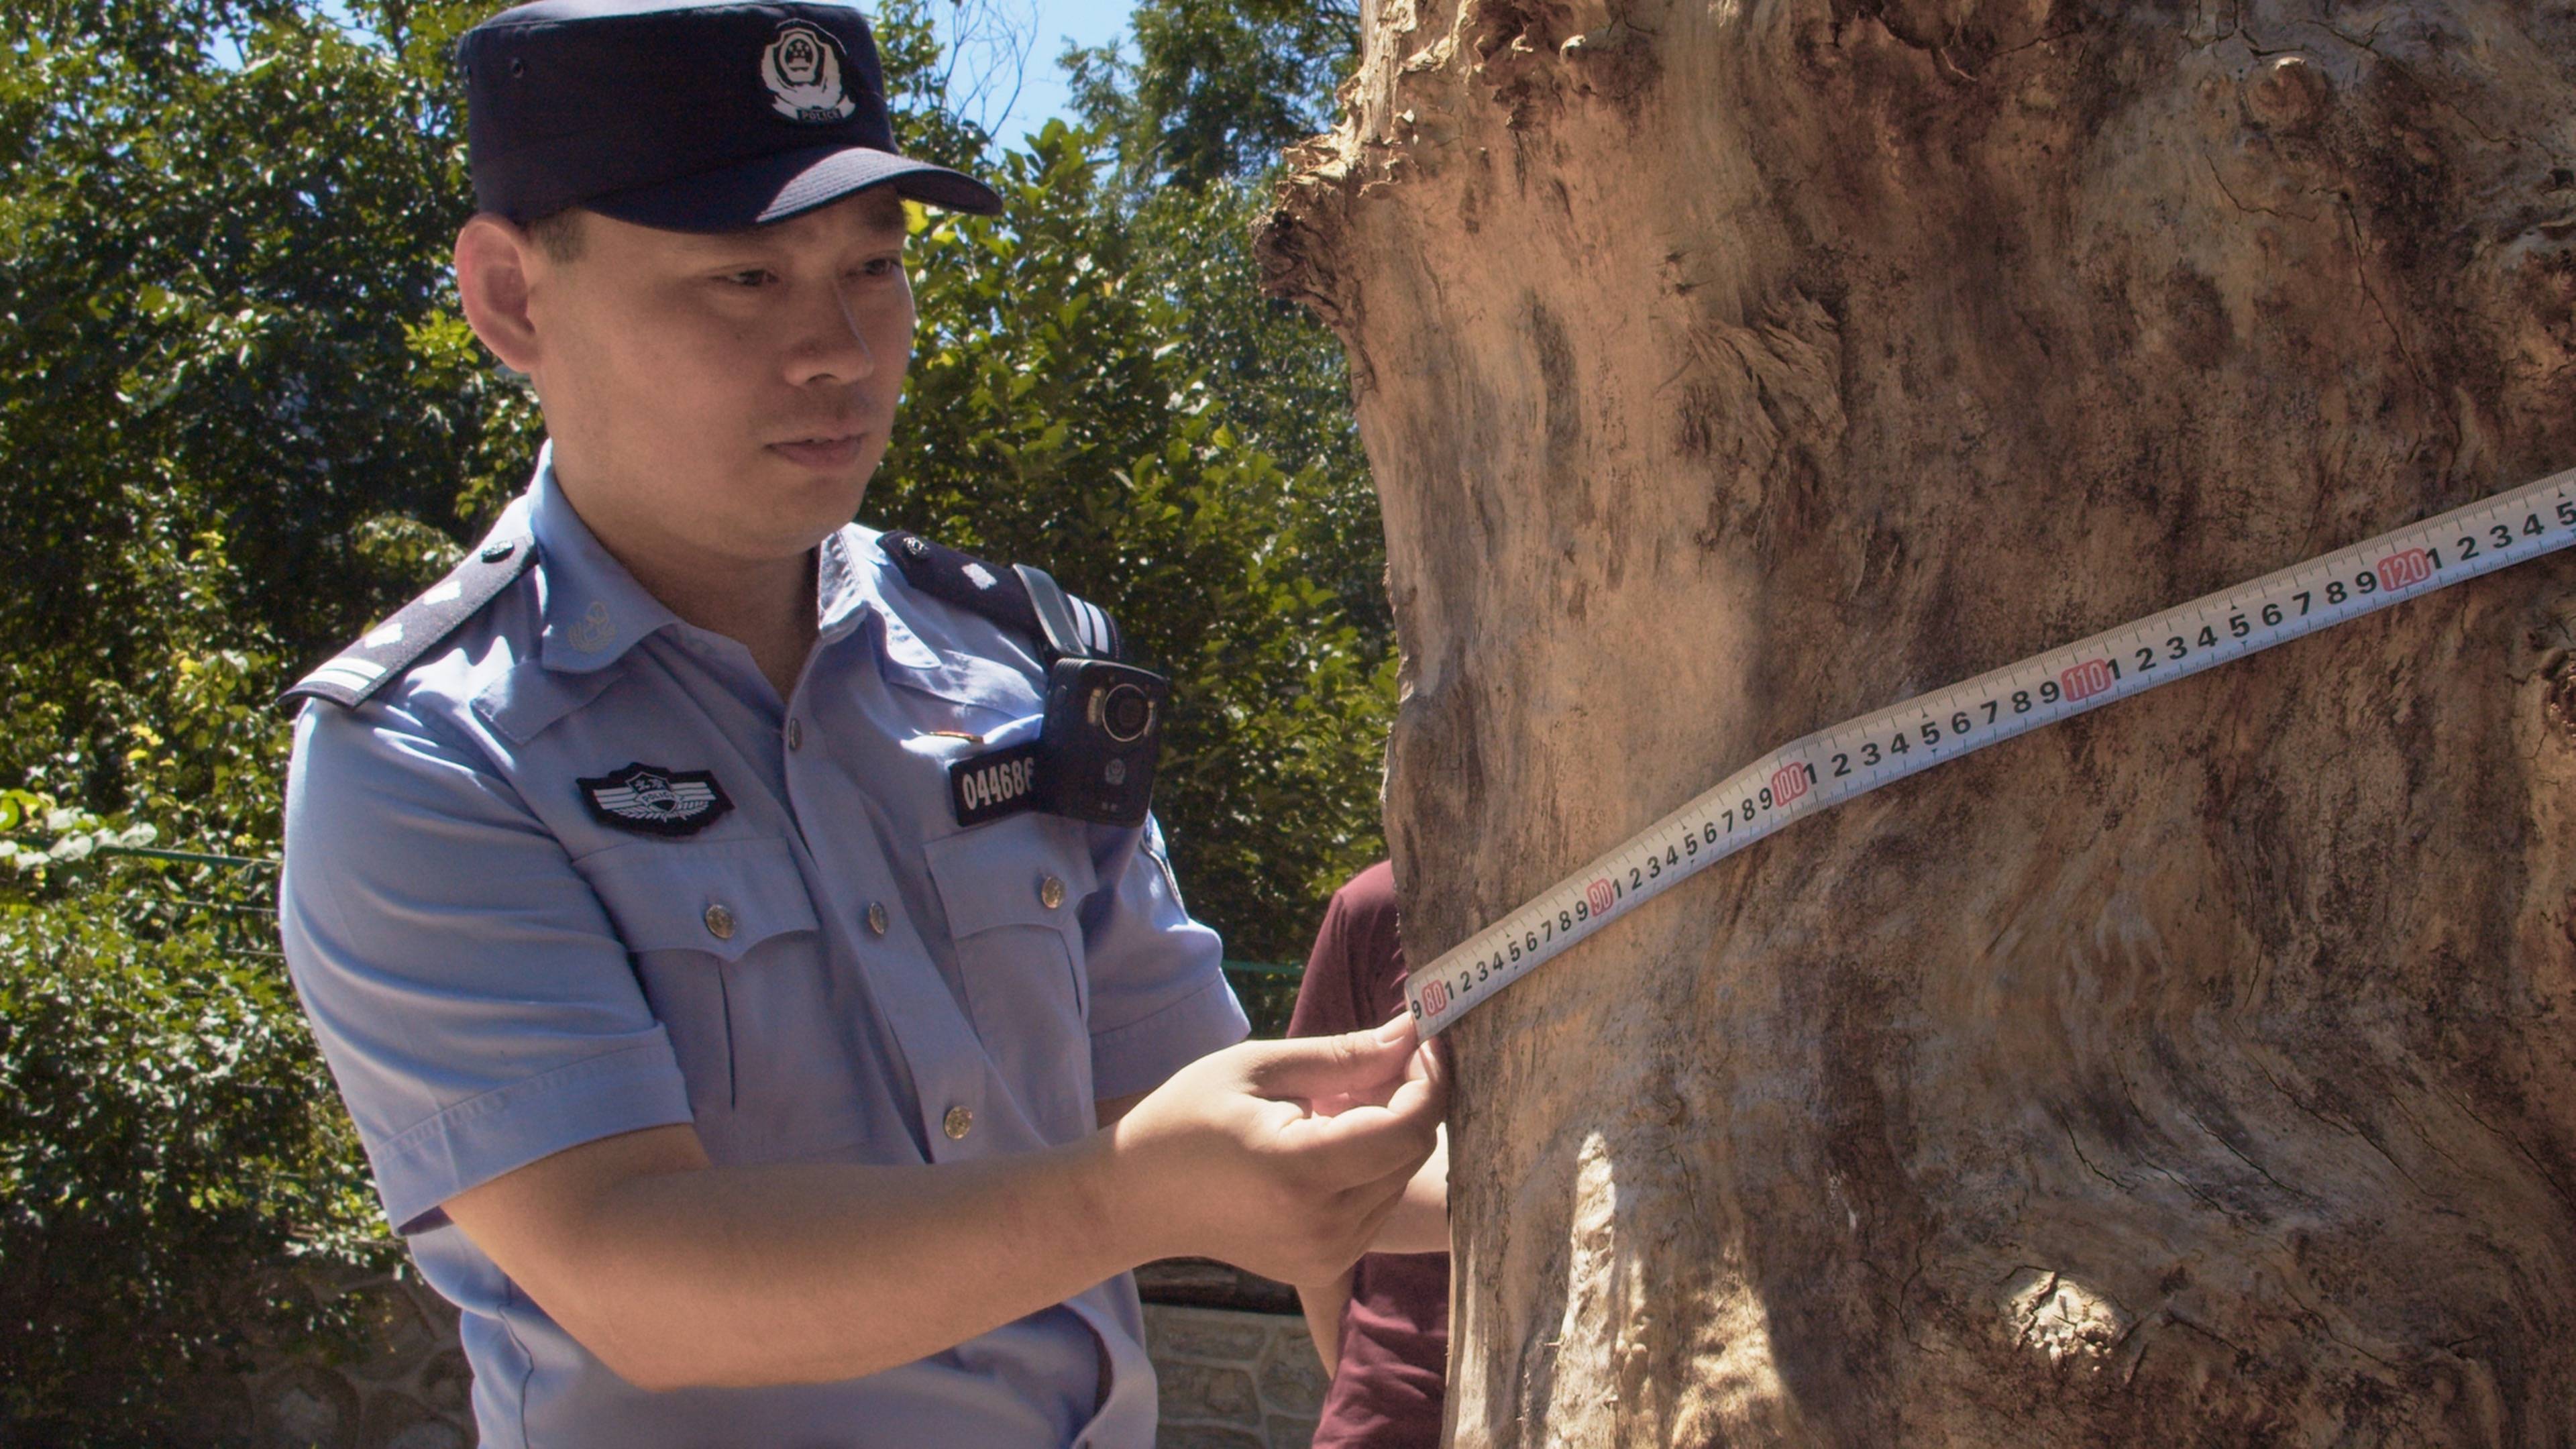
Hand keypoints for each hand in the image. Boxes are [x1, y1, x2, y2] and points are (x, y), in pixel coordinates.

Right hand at [1102, 1013, 1446, 1285]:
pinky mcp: (1326, 1266)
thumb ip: (1342, 1056)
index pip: (1408, 1129)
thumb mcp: (1256, 1067)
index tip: (1423, 1040)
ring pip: (1400, 1179)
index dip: (1429, 1080)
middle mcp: (1322, 1226)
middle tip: (1376, 1061)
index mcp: (1300, 1172)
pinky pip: (1377, 1205)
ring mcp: (1326, 1254)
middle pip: (1410, 1154)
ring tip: (1334, 1105)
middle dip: (1410, 1100)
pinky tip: (1327, 1142)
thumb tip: (1410, 1034)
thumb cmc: (1187, 1118)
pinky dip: (1370, 1166)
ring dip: (1389, 1134)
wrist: (1140, 1199)